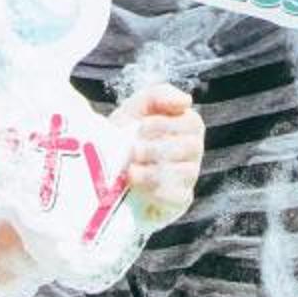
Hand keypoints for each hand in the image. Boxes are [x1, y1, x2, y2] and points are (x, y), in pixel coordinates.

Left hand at [115, 83, 204, 227]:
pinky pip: (179, 196)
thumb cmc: (124, 135)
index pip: (192, 123)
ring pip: (186, 172)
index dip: (165, 124)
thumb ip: (159, 95)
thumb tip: (186, 101)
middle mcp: (193, 152)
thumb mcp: (136, 109)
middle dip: (158, 147)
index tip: (140, 127)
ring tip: (131, 168)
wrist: (104, 169)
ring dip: (154, 169)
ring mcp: (188, 178)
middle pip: (192, 147)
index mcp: (187, 127)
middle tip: (134, 150)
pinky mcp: (179, 201)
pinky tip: (136, 184)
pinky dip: (155, 189)